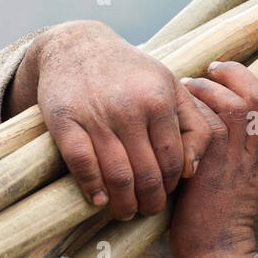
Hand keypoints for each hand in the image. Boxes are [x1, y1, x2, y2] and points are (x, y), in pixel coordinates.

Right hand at [31, 21, 204, 220]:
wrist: (78, 46)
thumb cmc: (132, 72)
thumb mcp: (170, 87)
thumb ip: (193, 125)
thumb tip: (192, 170)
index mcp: (160, 99)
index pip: (173, 160)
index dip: (172, 184)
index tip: (167, 194)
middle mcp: (130, 107)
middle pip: (147, 173)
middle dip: (150, 201)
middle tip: (147, 210)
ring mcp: (96, 114)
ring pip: (117, 175)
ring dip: (123, 203)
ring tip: (125, 212)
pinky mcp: (64, 120)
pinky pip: (82, 164)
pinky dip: (92, 188)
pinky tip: (99, 200)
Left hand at [169, 50, 257, 257]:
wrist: (215, 252)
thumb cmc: (216, 220)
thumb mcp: (233, 180)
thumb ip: (230, 151)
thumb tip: (209, 119)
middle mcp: (255, 152)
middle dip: (239, 72)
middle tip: (217, 66)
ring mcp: (235, 156)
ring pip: (233, 102)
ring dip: (211, 85)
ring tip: (192, 83)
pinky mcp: (212, 161)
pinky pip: (208, 119)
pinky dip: (195, 105)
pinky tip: (179, 105)